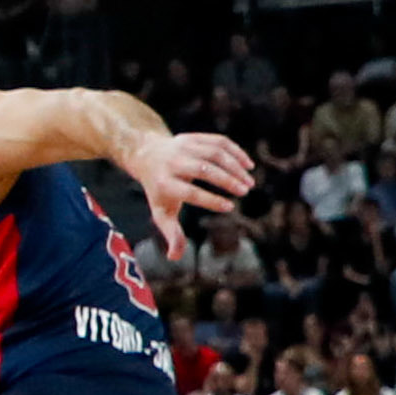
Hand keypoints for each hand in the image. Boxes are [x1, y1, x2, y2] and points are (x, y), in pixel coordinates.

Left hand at [117, 128, 254, 254]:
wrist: (146, 155)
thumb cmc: (159, 189)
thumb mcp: (161, 211)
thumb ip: (171, 233)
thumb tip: (174, 257)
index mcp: (164, 183)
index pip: (189, 192)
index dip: (210, 200)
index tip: (230, 207)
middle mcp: (173, 163)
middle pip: (203, 170)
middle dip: (227, 180)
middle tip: (245, 192)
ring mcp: (183, 147)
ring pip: (213, 153)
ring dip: (235, 167)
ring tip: (249, 182)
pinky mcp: (192, 137)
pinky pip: (217, 142)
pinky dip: (236, 152)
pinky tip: (248, 166)